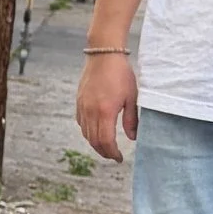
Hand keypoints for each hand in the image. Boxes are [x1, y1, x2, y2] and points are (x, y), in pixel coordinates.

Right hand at [76, 48, 139, 163]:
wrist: (103, 55)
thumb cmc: (121, 74)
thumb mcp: (131, 97)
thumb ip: (132, 119)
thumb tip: (133, 137)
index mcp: (105, 111)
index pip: (105, 141)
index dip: (112, 153)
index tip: (119, 158)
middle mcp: (90, 111)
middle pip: (94, 141)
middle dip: (104, 152)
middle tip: (114, 156)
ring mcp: (82, 107)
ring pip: (86, 134)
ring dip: (95, 144)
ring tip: (106, 147)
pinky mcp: (79, 102)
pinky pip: (81, 123)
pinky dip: (88, 132)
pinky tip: (96, 132)